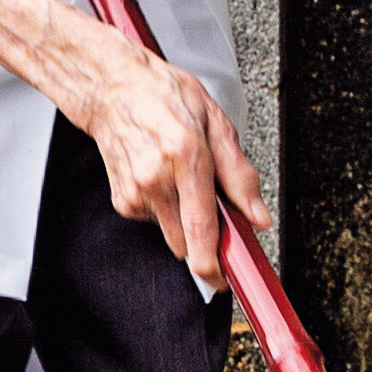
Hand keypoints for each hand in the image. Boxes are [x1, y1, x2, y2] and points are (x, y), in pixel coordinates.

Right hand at [65, 32, 267, 291]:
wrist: (113, 88)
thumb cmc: (164, 97)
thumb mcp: (216, 123)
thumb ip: (240, 174)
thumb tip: (258, 216)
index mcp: (187, 158)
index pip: (202, 230)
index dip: (214, 266)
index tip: (225, 282)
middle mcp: (158, 180)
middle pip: (188, 244)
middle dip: (205, 238)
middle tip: (213, 207)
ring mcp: (137, 193)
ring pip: (173, 234)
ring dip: (185, 220)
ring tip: (183, 179)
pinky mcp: (123, 200)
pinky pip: (155, 221)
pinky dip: (165, 208)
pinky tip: (162, 177)